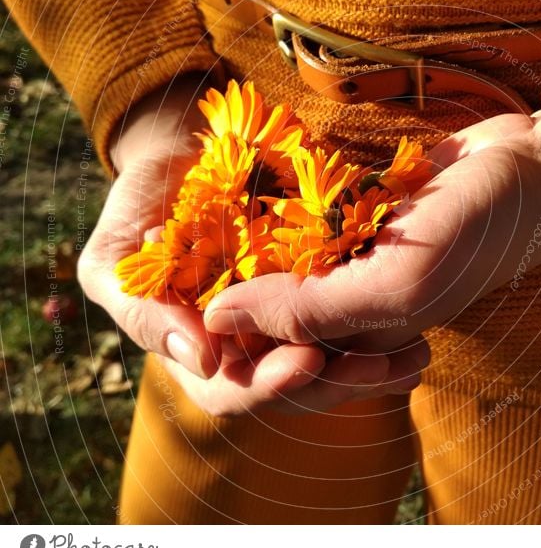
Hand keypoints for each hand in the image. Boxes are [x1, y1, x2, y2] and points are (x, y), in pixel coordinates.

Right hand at [78, 74, 428, 415]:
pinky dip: (381, 332)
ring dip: (372, 366)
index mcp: (202, 354)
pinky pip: (354, 321)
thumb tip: (201, 359)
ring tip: (413, 358)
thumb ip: (142, 311)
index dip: (267, 385)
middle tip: (381, 368)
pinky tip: (418, 336)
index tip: (305, 362)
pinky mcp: (319, 293)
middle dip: (336, 382)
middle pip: (296, 386)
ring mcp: (287, 323)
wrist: (188, 156)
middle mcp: (249, 348)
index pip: (234, 391)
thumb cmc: (142, 209)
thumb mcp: (116, 261)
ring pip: (332, 362)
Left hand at [202, 104, 540, 353]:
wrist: (533, 169)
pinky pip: (302, 223)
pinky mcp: (361, 219)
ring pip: (280, 267)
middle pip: (271, 318)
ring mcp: (359, 261)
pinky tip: (237, 191)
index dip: (230, 347)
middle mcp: (356, 307)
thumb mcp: (397, 281)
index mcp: (363, 341)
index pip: (277, 365)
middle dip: (229, 294)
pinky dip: (270, 210)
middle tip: (187, 262)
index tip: (186, 310)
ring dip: (242, 249)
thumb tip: (216, 320)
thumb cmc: (478, 230)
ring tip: (196, 224)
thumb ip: (310, 310)